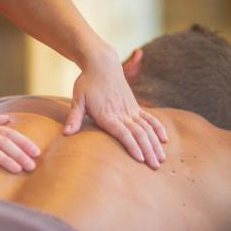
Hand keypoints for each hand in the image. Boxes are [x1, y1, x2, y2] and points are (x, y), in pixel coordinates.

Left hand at [64, 52, 167, 168]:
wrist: (101, 63)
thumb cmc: (86, 82)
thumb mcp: (77, 98)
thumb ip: (74, 117)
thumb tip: (66, 133)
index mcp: (108, 114)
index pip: (123, 133)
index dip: (132, 146)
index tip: (141, 159)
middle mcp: (122, 113)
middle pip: (139, 134)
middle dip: (148, 151)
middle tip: (155, 167)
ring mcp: (130, 109)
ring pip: (147, 128)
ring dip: (155, 144)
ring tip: (161, 159)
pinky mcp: (134, 105)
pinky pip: (149, 118)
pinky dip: (158, 128)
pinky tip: (164, 139)